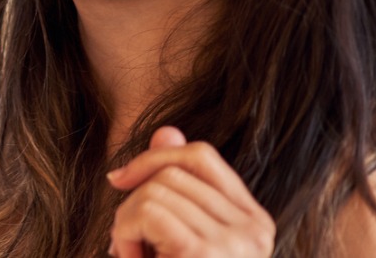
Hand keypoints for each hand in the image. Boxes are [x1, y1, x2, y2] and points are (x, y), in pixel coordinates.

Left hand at [107, 126, 274, 257]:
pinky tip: (131, 257)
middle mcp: (254, 230)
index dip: (155, 158)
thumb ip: (176, 188)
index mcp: (255, 222)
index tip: (120, 179)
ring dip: (126, 224)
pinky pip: (147, 212)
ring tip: (132, 254)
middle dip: (134, 203)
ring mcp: (234, 242)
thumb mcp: (176, 234)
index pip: (202, 156)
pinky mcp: (203, 252)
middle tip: (127, 242)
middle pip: (172, 174)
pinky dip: (124, 233)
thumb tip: (166, 130)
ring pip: (153, 192)